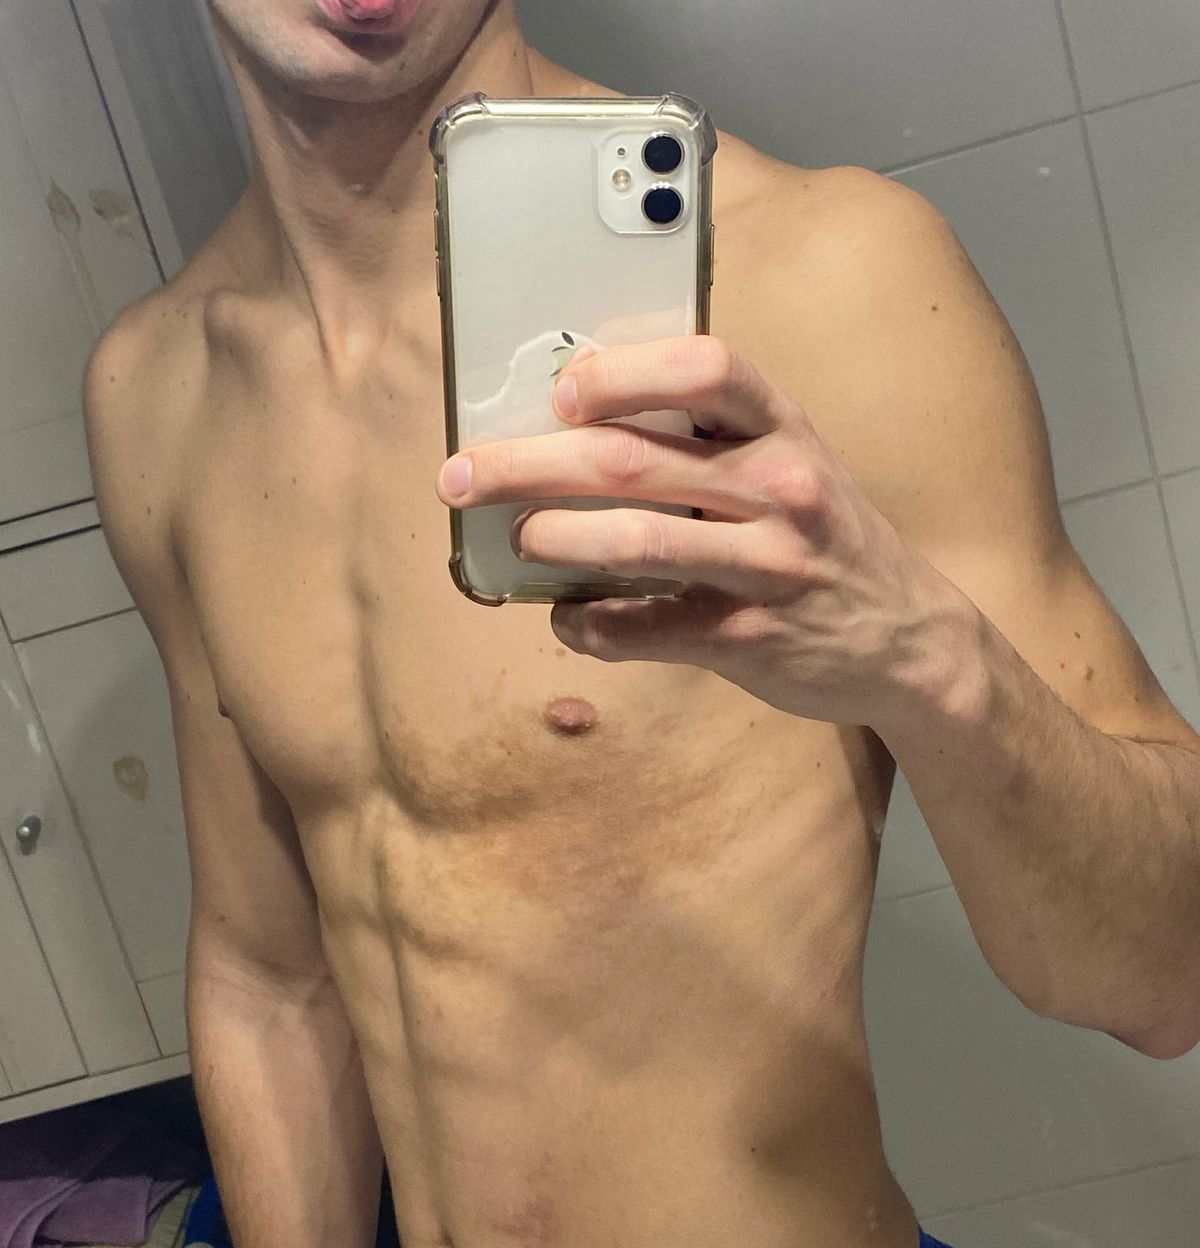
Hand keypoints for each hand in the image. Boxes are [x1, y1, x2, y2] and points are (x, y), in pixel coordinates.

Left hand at [435, 335, 980, 731]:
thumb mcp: (795, 464)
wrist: (909, 640)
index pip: (706, 368)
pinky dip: (590, 625)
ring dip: (552, 539)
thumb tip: (580, 428)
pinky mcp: (747, 636)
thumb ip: (714, 441)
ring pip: (634, 542)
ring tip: (516, 540)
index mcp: (784, 428)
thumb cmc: (828, 540)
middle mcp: (779, 487)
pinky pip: (645, 627)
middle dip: (528, 463)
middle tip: (462, 473)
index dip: (624, 372)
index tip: (564, 389)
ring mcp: (766, 565)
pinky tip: (569, 619)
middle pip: (632, 459)